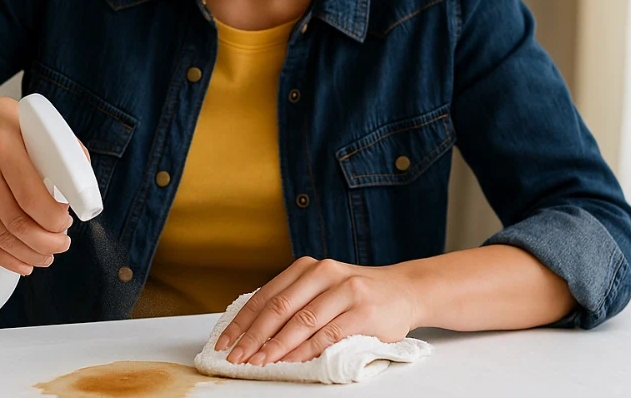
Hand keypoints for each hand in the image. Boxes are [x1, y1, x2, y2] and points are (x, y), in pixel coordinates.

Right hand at [0, 92, 79, 274]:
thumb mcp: (28, 119)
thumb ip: (60, 145)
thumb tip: (83, 179)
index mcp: (4, 144)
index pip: (31, 196)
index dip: (54, 218)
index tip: (67, 219)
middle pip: (17, 222)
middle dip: (47, 242)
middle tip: (63, 243)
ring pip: (1, 236)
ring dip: (30, 253)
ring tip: (48, 255)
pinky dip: (5, 257)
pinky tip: (22, 262)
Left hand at [215, 257, 421, 365]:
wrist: (405, 290)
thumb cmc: (357, 294)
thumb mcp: (323, 287)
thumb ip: (294, 300)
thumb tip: (252, 331)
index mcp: (308, 267)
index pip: (266, 296)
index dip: (242, 322)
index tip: (225, 343)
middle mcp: (324, 273)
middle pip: (279, 308)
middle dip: (253, 337)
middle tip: (236, 358)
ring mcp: (346, 290)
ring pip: (302, 322)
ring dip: (276, 347)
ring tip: (259, 363)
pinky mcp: (363, 311)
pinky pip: (328, 334)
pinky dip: (306, 350)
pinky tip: (291, 361)